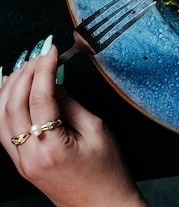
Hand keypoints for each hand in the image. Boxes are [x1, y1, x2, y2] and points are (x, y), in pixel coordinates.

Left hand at [0, 39, 146, 206]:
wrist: (102, 206)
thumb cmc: (106, 172)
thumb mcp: (96, 129)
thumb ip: (70, 103)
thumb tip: (54, 79)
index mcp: (51, 147)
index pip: (39, 97)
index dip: (44, 68)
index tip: (50, 49)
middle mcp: (29, 156)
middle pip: (12, 105)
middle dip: (24, 72)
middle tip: (39, 52)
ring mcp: (21, 162)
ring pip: (0, 116)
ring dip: (11, 86)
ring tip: (26, 65)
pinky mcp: (21, 163)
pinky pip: (3, 128)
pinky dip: (6, 104)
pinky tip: (13, 89)